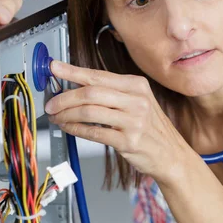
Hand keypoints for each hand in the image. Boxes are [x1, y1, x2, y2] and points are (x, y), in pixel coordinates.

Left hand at [45, 61, 190, 182]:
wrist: (172, 154)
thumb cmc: (151, 128)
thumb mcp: (136, 103)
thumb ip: (110, 93)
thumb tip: (75, 87)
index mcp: (136, 85)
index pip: (98, 75)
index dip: (72, 72)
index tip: (55, 67)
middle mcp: (136, 100)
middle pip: (91, 93)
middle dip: (65, 98)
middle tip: (51, 103)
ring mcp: (134, 121)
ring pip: (89, 112)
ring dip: (67, 114)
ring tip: (57, 117)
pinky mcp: (129, 141)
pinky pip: (94, 132)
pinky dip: (76, 130)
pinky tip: (69, 128)